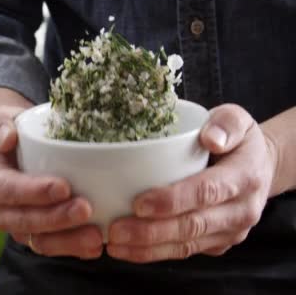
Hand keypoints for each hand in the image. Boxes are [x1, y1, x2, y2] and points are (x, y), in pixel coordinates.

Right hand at [0, 105, 102, 258]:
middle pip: (26, 221)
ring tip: (96, 235)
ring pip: (41, 242)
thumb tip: (7, 138)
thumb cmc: (11, 131)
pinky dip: (76, 249)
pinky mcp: (41, 236)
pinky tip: (97, 245)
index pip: (9, 190)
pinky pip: (56, 248)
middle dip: (56, 219)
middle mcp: (2, 211)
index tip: (63, 187)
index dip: (34, 192)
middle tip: (86, 208)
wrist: (17, 147)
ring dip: (68, 241)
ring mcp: (21, 227)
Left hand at [107, 104, 277, 262]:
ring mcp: (230, 231)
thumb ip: (226, 123)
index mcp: (244, 177)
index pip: (206, 192)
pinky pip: (185, 251)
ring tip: (114, 244)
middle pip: (193, 226)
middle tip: (115, 230)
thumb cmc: (238, 139)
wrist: (259, 166)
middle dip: (151, 231)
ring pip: (187, 245)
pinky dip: (154, 253)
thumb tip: (211, 138)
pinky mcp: (218, 243)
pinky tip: (127, 250)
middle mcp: (241, 210)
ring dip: (148, 248)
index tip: (139, 204)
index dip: (172, 200)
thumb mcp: (237, 118)